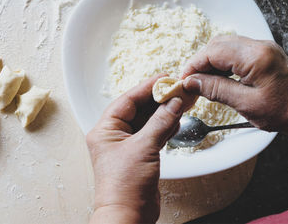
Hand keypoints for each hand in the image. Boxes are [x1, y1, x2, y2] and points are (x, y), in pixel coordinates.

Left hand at [87, 75, 190, 223]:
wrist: (127, 215)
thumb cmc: (124, 186)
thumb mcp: (144, 148)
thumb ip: (160, 122)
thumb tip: (173, 102)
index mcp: (105, 129)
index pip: (128, 100)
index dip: (147, 87)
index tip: (164, 78)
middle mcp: (114, 136)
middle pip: (138, 109)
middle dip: (158, 99)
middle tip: (177, 89)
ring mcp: (126, 146)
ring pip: (147, 122)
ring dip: (164, 112)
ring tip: (181, 101)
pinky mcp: (139, 156)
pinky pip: (152, 135)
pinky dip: (165, 127)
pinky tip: (176, 120)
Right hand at [181, 35, 287, 150]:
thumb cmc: (282, 112)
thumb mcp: (245, 104)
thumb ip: (216, 90)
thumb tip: (191, 82)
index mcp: (256, 58)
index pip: (213, 52)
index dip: (194, 65)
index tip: (183, 80)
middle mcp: (259, 46)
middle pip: (217, 44)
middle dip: (200, 62)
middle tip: (191, 82)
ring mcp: (262, 47)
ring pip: (224, 45)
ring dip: (209, 61)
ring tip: (203, 81)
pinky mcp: (263, 52)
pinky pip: (235, 50)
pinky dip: (221, 61)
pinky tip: (218, 77)